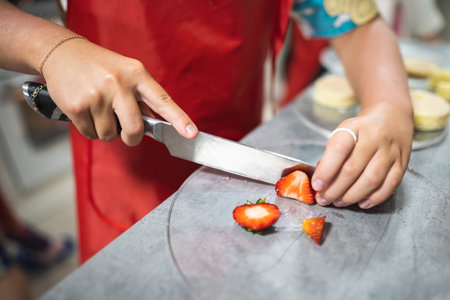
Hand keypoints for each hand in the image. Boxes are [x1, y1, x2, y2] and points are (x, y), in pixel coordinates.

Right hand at [42, 38, 197, 145]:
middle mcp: (118, 83)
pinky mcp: (77, 106)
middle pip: (135, 129)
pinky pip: (91, 134)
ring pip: (110, 135)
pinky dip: (90, 129)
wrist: (63, 53)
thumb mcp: (127, 73)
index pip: (162, 100)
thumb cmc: (102, 67)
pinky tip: (86, 110)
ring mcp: (96, 95)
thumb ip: (142, 98)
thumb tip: (155, 126)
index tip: (192, 134)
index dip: (179, 119)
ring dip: (107, 130)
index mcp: (136, 74)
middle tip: (127, 133)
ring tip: (99, 109)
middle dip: (132, 137)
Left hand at [311, 103, 412, 208]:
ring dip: (352, 196)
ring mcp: (391, 152)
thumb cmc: (362, 129)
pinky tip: (361, 202)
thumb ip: (332, 154)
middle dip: (335, 189)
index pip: (339, 149)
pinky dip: (374, 198)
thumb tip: (322, 180)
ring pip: (371, 180)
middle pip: (353, 169)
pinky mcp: (402, 164)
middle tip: (324, 198)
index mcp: (355, 127)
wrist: (392, 117)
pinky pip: (389, 186)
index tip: (317, 185)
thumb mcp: (344, 132)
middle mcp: (375, 138)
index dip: (326, 170)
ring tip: (339, 202)